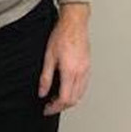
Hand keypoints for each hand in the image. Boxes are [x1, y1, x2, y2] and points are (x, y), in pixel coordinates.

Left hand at [38, 2, 90, 116]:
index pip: (64, 99)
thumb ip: (46, 77)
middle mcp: (81, 72)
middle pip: (74, 99)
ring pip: (80, 94)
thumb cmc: (62, 35)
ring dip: (69, 100)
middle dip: (61, 106)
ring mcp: (86, 69)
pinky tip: (67, 87)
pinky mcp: (88, 66)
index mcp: (70, 71)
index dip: (54, 107)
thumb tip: (42, 92)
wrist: (75, 22)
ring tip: (57, 97)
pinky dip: (76, 92)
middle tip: (50, 105)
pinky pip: (84, 85)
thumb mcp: (49, 56)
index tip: (47, 109)